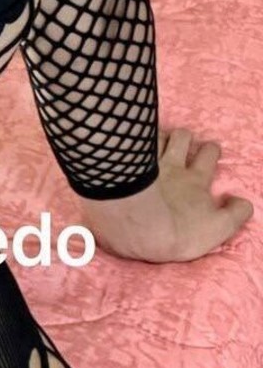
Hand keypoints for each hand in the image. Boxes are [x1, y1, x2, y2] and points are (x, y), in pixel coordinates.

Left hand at [80, 127, 253, 262]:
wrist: (139, 227)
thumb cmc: (179, 232)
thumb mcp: (218, 228)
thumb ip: (235, 214)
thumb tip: (241, 201)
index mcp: (195, 180)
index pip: (208, 154)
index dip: (210, 150)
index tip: (209, 151)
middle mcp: (172, 166)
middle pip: (183, 137)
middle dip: (186, 137)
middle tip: (184, 141)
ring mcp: (146, 163)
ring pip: (157, 135)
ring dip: (159, 136)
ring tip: (156, 142)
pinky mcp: (125, 165)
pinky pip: (131, 143)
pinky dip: (133, 140)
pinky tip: (128, 144)